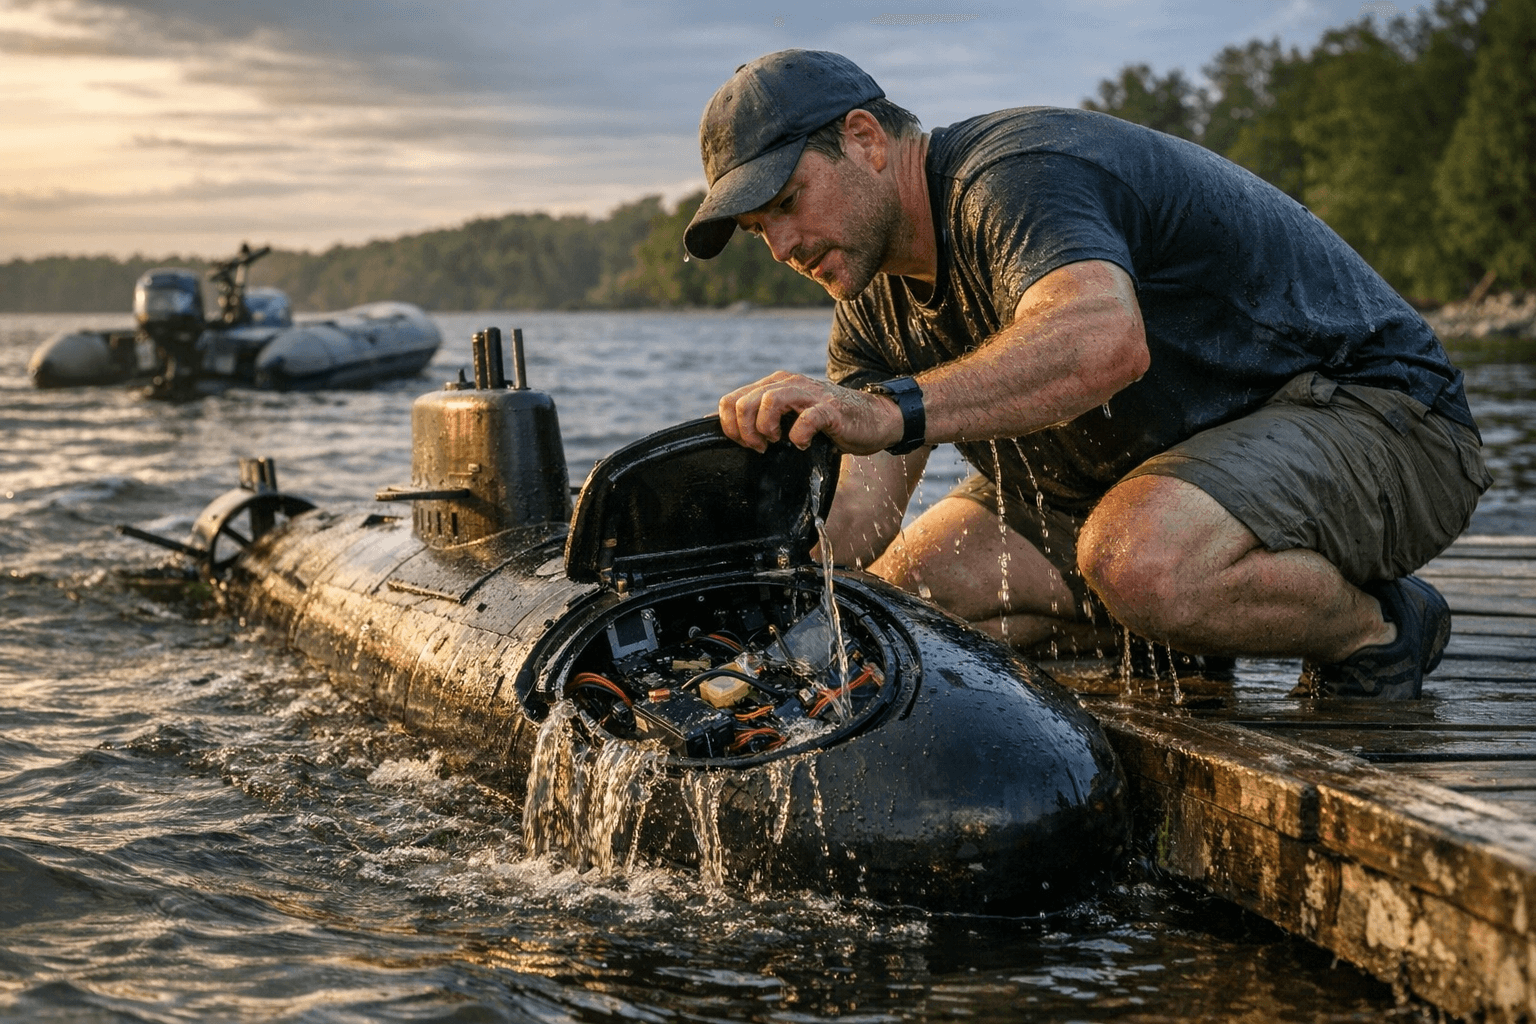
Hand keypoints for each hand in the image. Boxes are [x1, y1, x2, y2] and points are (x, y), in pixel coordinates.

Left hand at [718, 371, 904, 453]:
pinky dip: (799, 436)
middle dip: (744, 431)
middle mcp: (789, 384)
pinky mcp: (830, 409)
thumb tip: (729, 433)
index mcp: (774, 385)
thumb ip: (764, 418)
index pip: (731, 400)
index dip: (729, 426)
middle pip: (744, 402)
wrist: (873, 418)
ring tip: (774, 443)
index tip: (744, 444)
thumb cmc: (828, 423)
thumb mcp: (790, 417)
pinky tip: (803, 444)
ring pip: (769, 401)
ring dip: (765, 428)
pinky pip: (806, 419)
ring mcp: (810, 395)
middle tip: (760, 447)